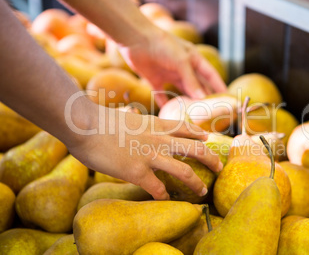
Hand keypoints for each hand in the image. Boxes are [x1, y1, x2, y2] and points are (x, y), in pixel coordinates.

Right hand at [67, 106, 222, 199]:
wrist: (84, 125)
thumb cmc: (100, 120)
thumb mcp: (127, 116)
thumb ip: (136, 119)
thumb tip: (133, 113)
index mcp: (156, 124)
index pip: (185, 128)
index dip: (199, 133)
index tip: (207, 138)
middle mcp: (159, 139)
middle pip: (196, 149)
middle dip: (212, 159)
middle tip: (219, 168)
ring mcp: (150, 156)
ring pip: (184, 171)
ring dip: (196, 184)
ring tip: (202, 192)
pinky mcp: (137, 172)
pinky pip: (158, 188)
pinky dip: (164, 196)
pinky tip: (164, 199)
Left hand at [118, 30, 226, 105]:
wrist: (136, 39)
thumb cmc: (163, 45)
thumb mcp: (181, 61)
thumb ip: (191, 80)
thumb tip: (202, 98)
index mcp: (193, 59)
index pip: (211, 75)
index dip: (219, 86)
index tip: (227, 98)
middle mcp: (183, 67)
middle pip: (197, 86)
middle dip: (204, 97)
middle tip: (212, 112)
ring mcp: (169, 74)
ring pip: (181, 91)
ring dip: (187, 102)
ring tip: (194, 116)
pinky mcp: (155, 79)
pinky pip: (162, 95)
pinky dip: (166, 104)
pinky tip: (170, 114)